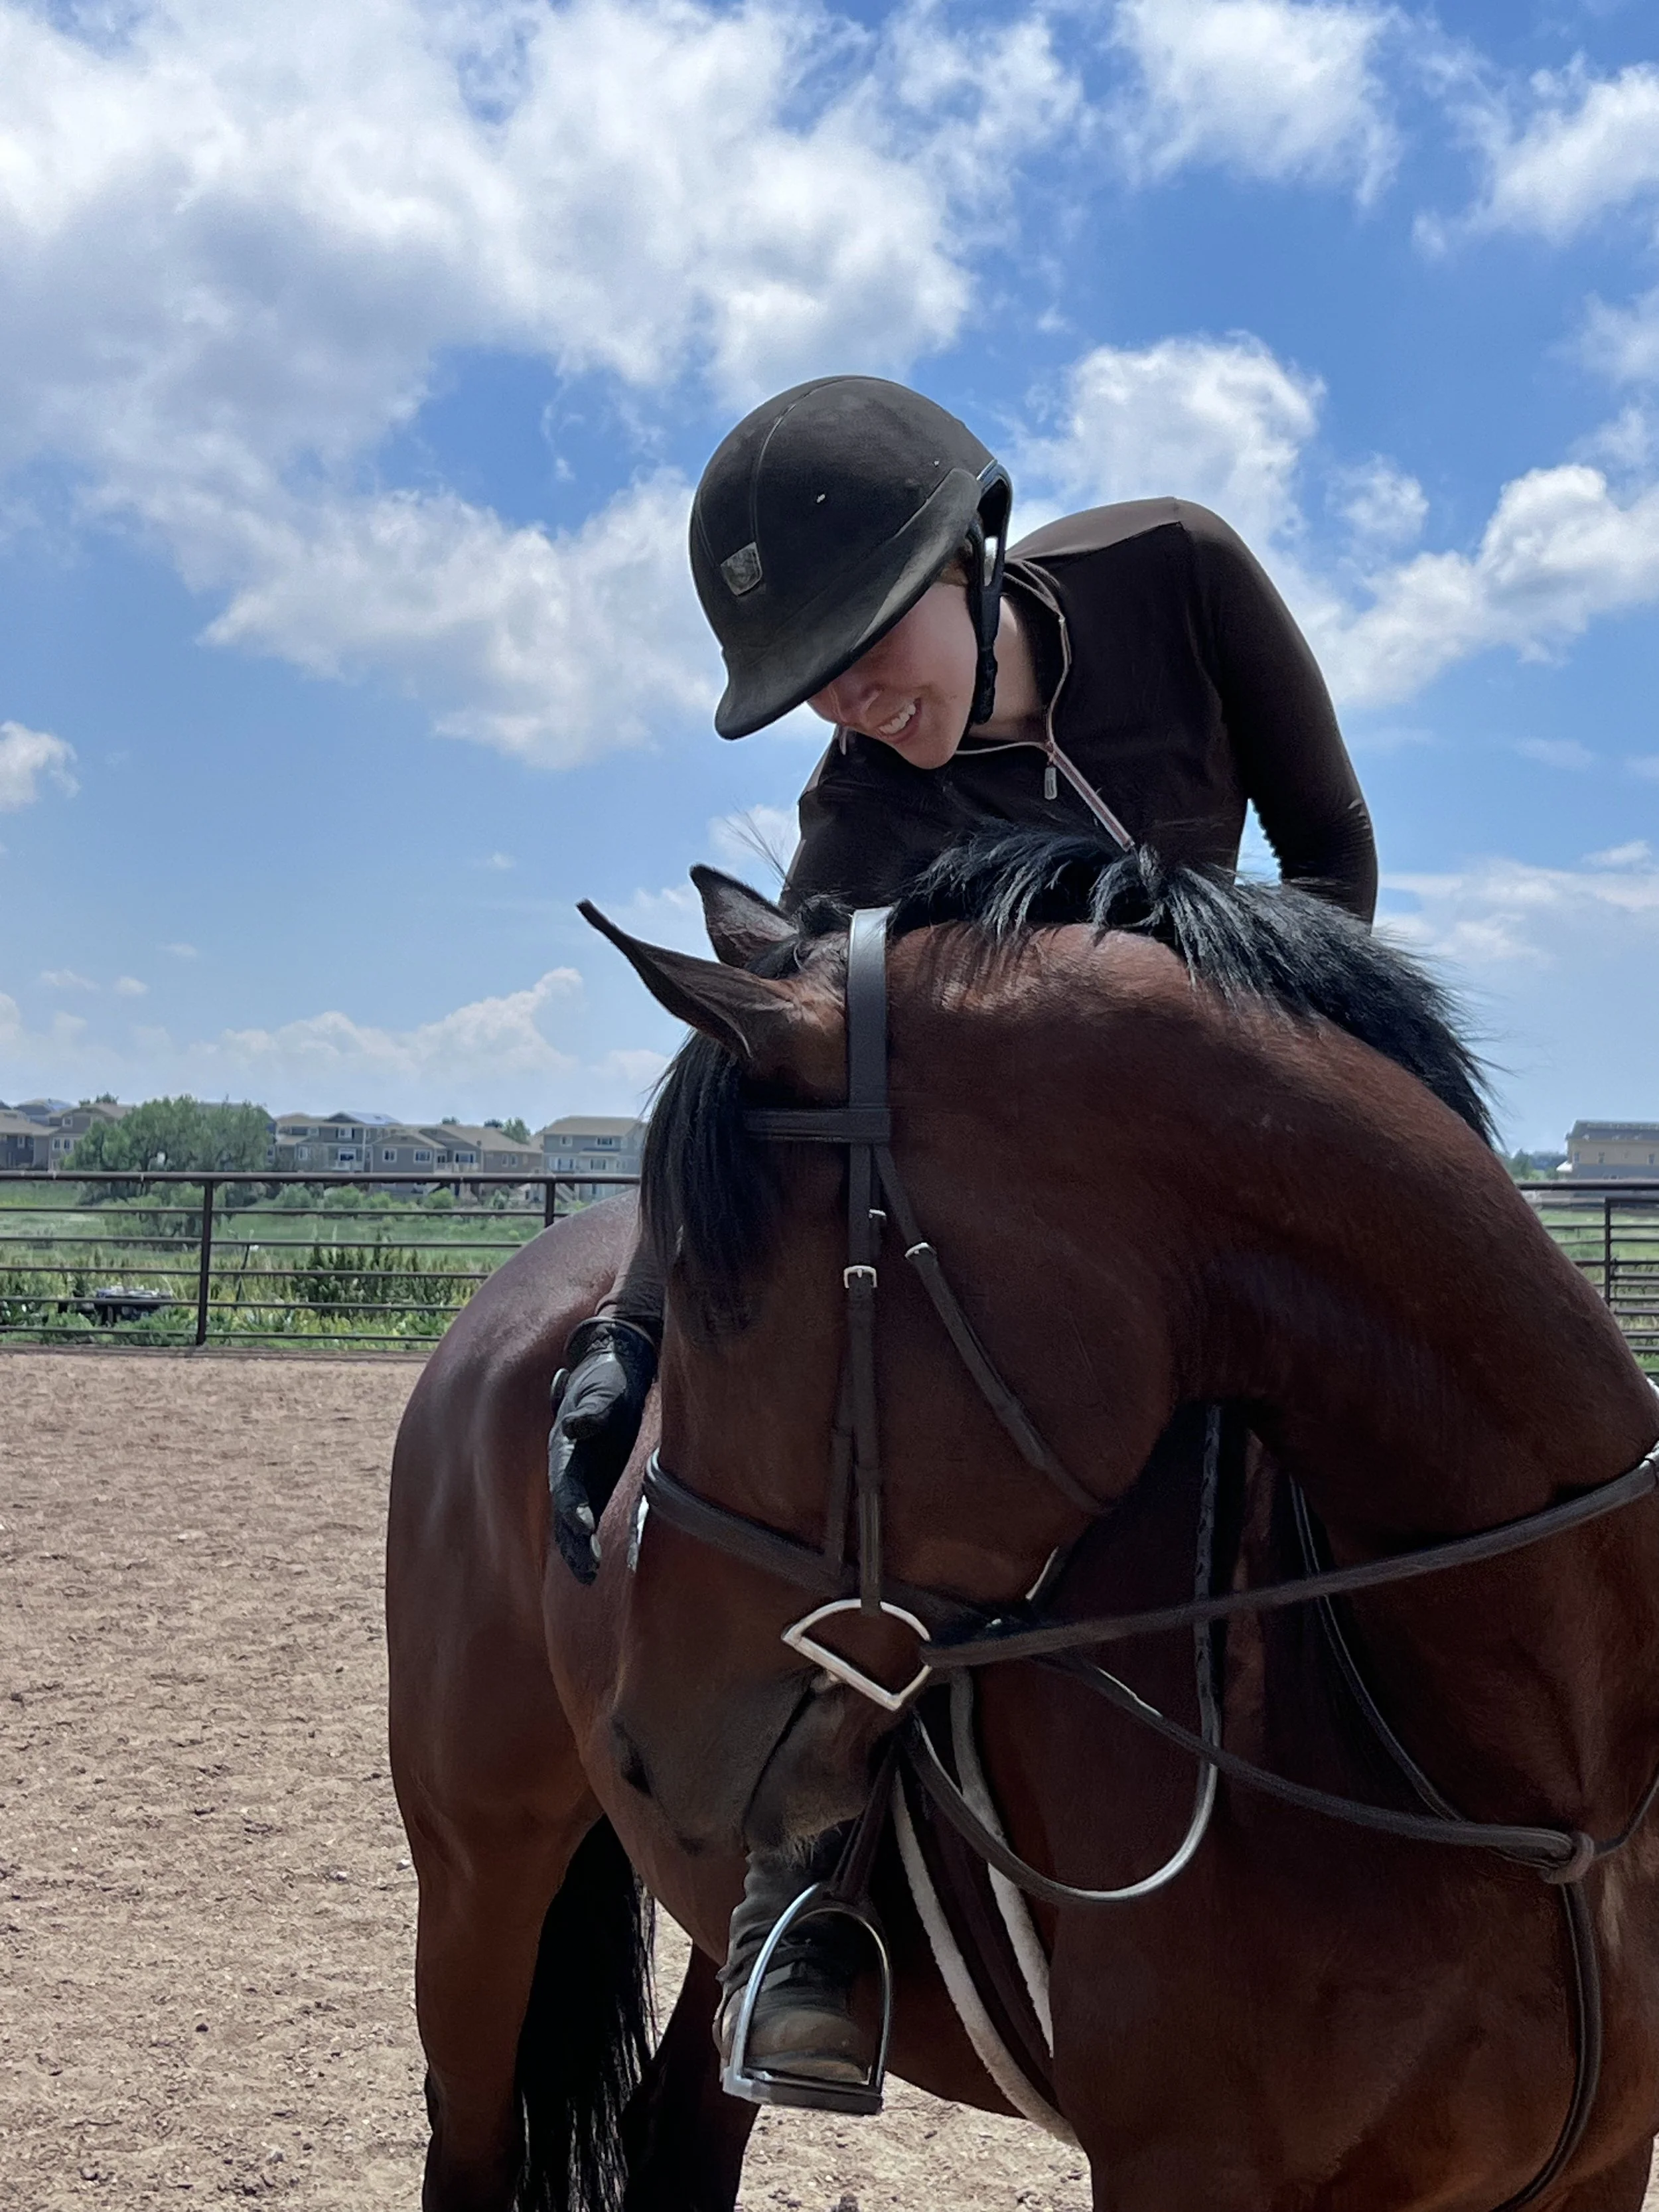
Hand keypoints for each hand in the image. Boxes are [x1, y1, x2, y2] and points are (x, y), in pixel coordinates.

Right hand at [548, 1319, 657, 1584]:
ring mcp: (587, 1478)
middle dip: (575, 1544)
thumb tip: (576, 1424)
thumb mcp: (603, 1387)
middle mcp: (571, 1469)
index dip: (573, 1510)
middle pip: (568, 1514)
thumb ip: (592, 1406)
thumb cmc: (610, 1376)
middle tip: (588, 1573)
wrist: (616, 1366)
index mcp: (565, 1449)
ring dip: (581, 1549)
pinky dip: (598, 1538)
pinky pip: (598, 1515)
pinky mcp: (604, 1482)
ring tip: (591, 1577)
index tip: (584, 1529)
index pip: (566, 1488)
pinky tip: (610, 1562)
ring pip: (577, 1522)